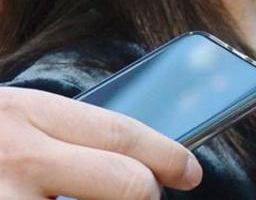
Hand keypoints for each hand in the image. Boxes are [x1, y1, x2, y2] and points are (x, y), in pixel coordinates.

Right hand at [0, 87, 201, 199]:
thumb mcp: (11, 123)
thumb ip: (59, 135)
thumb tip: (133, 160)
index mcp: (28, 112)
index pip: (122, 132)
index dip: (167, 155)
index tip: (190, 172)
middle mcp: (20, 154)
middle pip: (126, 183)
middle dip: (149, 195)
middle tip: (152, 197)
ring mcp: (6, 199)